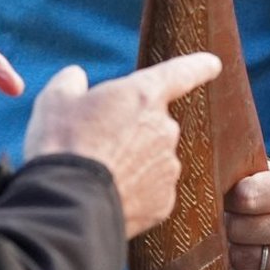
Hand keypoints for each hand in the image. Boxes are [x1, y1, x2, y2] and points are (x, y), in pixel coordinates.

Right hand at [23, 53, 220, 236]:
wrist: (69, 206)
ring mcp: (168, 167)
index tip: (213, 63)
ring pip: (154, 158)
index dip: (198, 65)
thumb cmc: (62, 145)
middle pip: (155, 123)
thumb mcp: (55, 100)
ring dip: (134, 161)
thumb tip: (76, 79)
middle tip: (98, 142)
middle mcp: (165, 129)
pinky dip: (135, 190)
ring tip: (100, 173)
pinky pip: (152, 190)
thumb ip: (71, 81)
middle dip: (133, 130)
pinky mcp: (165, 202)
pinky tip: (110, 195)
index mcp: (143, 96)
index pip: (181, 72)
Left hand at [225, 160, 269, 269]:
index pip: (246, 196)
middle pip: (240, 229)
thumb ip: (249, 172)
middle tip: (234, 223)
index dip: (229, 198)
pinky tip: (256, 265)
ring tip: (245, 242)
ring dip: (234, 252)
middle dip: (228, 225)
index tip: (232, 199)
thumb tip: (209, 180)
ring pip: (243, 259)